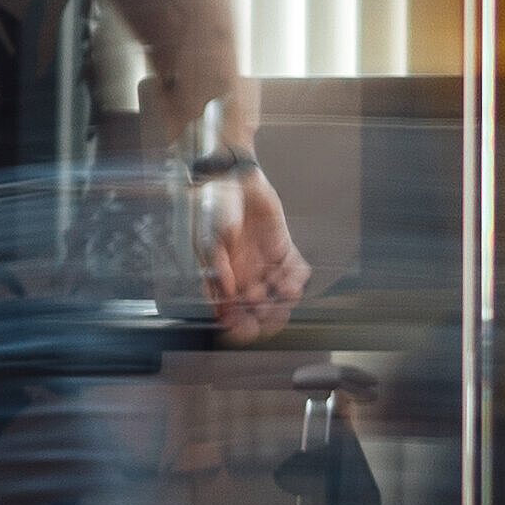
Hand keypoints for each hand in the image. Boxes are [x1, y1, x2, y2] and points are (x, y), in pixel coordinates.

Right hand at [200, 164, 304, 342]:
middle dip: (262, 316)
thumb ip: (218, 267)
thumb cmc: (213, 206)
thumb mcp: (208, 238)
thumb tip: (227, 294)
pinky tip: (294, 281)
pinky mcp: (281, 248)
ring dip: (282, 301)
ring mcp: (263, 262)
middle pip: (256, 308)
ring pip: (276, 294)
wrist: (233, 177)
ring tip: (284, 295)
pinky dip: (296, 280)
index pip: (230, 310)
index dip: (236, 323)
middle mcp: (243, 273)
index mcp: (222, 276)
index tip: (243, 328)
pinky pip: (293, 271)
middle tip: (268, 313)